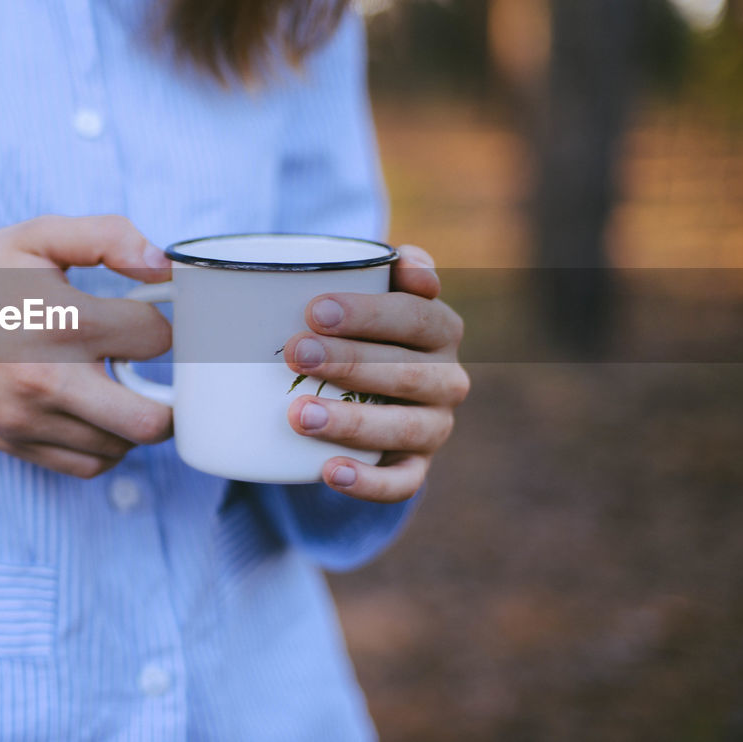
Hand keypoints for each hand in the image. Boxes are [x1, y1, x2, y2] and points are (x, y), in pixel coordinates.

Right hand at [0, 215, 174, 477]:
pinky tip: (95, 410)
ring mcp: (29, 420)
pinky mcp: (15, 444)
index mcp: (60, 321)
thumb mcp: (38, 235)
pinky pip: (89, 466)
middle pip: (153, 421)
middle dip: (170, 395)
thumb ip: (109, 236)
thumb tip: (165, 265)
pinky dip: (107, 445)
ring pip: (124, 447)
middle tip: (157, 370)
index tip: (147, 315)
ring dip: (135, 418)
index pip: (156, 339)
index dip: (163, 323)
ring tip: (116, 383)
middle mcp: (47, 380)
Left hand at [282, 245, 468, 502]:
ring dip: (353, 421)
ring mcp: (434, 425)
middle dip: (350, 361)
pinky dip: (368, 482)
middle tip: (296, 353)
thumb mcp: (357, 290)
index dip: (369, 313)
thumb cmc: (349, 326)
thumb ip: (370, 266)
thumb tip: (400, 258)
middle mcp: (446, 377)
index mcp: (439, 327)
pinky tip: (328, 472)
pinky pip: (402, 483)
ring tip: (299, 414)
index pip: (416, 315)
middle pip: (408, 371)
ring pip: (405, 428)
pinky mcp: (415, 466)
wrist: (353, 386)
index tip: (313, 309)